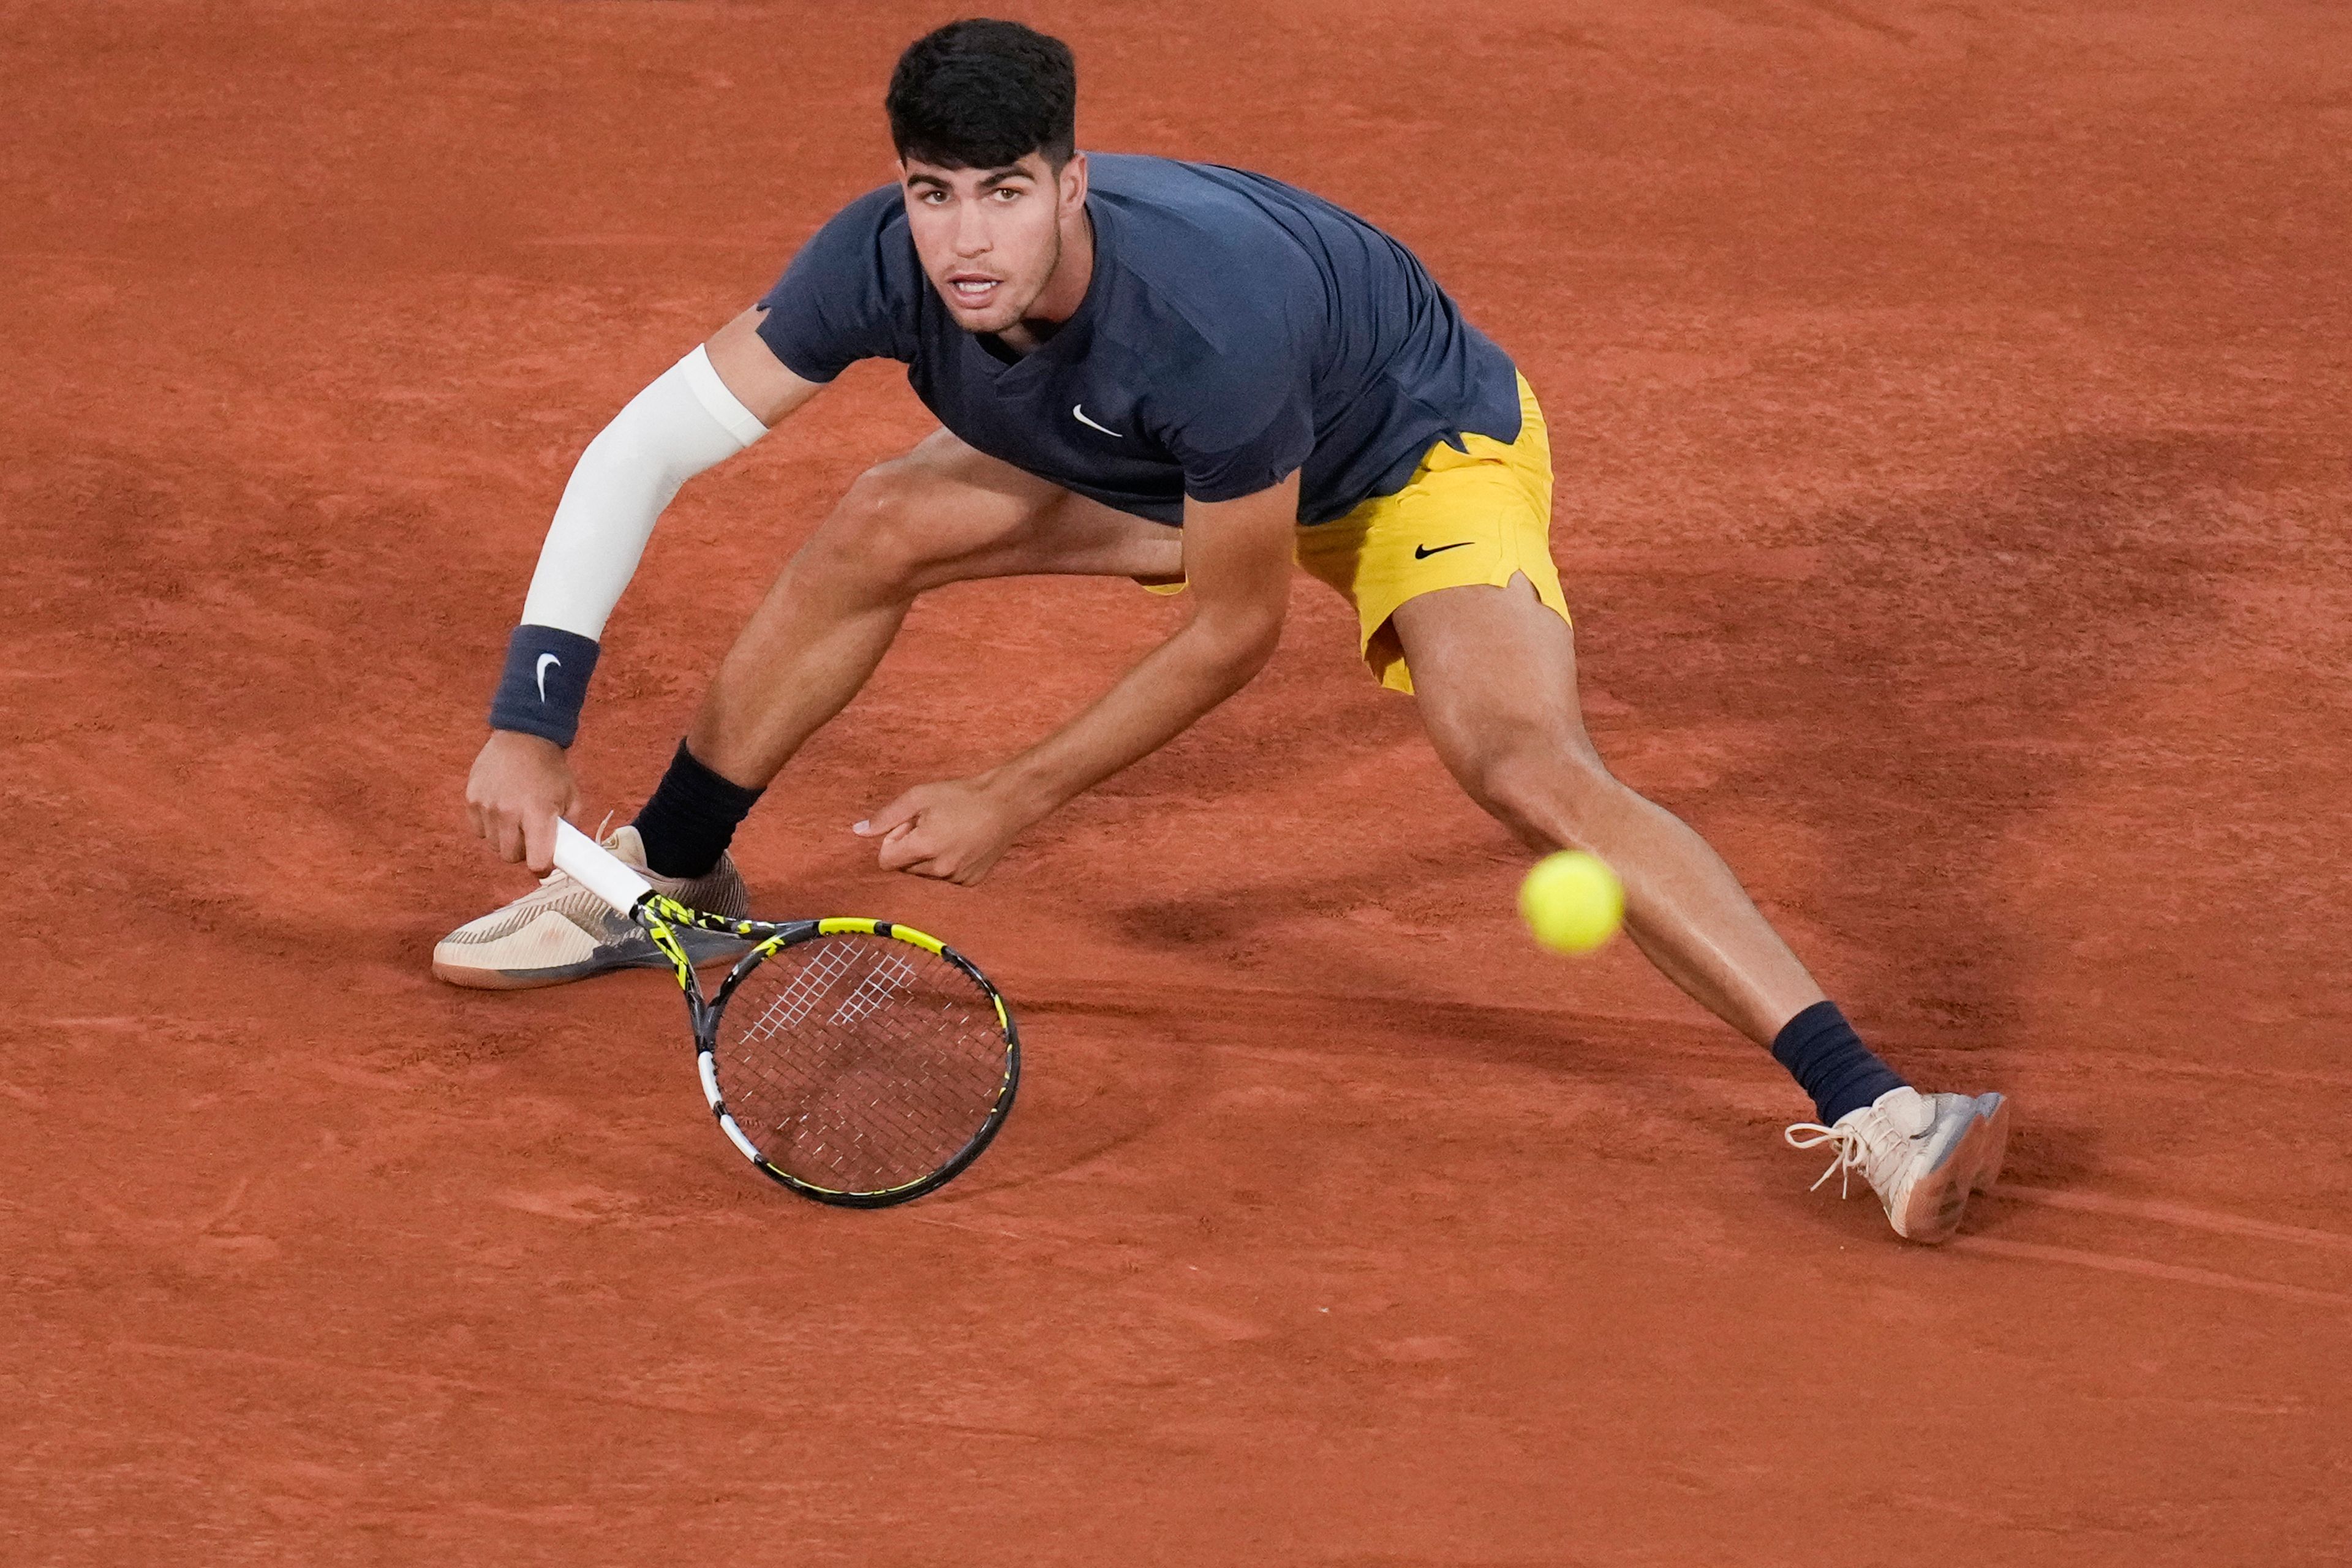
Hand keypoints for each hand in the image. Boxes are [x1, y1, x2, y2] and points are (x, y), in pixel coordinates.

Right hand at [466, 730, 580, 872]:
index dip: (542, 868)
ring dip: (505, 839)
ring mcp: (487, 806)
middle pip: (510, 857)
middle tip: (531, 835)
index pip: (536, 861)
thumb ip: (569, 829)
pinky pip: (479, 830)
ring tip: (516, 818)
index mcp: (538, 813)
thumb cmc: (551, 769)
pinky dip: (489, 827)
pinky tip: (500, 810)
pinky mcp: (471, 799)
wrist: (524, 736)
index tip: (545, 864)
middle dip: (523, 852)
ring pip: (493, 845)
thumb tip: (565, 854)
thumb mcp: (572, 798)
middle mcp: (509, 812)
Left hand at [853, 774, 1038, 885]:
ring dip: (929, 857)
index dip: (894, 840)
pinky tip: (963, 843)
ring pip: (925, 873)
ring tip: (950, 832)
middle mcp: (939, 869)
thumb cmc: (962, 796)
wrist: (1007, 804)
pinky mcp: (971, 881)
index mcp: (924, 848)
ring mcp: (957, 878)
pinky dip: (948, 863)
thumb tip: (858, 831)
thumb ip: (886, 817)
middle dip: (911, 848)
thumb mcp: (918, 797)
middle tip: (932, 824)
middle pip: (905, 867)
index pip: (886, 860)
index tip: (910, 825)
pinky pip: (946, 876)